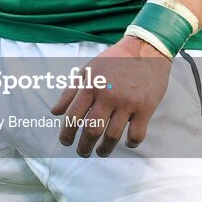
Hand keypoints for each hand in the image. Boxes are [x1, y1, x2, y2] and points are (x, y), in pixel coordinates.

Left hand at [51, 36, 171, 157]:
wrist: (146, 49)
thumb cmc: (114, 60)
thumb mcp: (88, 70)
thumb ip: (70, 91)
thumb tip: (54, 112)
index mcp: (91, 85)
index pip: (73, 116)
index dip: (66, 133)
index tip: (65, 142)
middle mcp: (107, 95)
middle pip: (92, 131)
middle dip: (83, 147)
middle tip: (82, 152)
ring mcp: (127, 103)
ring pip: (112, 136)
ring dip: (104, 150)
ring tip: (101, 152)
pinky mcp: (145, 108)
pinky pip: (136, 134)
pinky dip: (131, 144)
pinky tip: (126, 143)